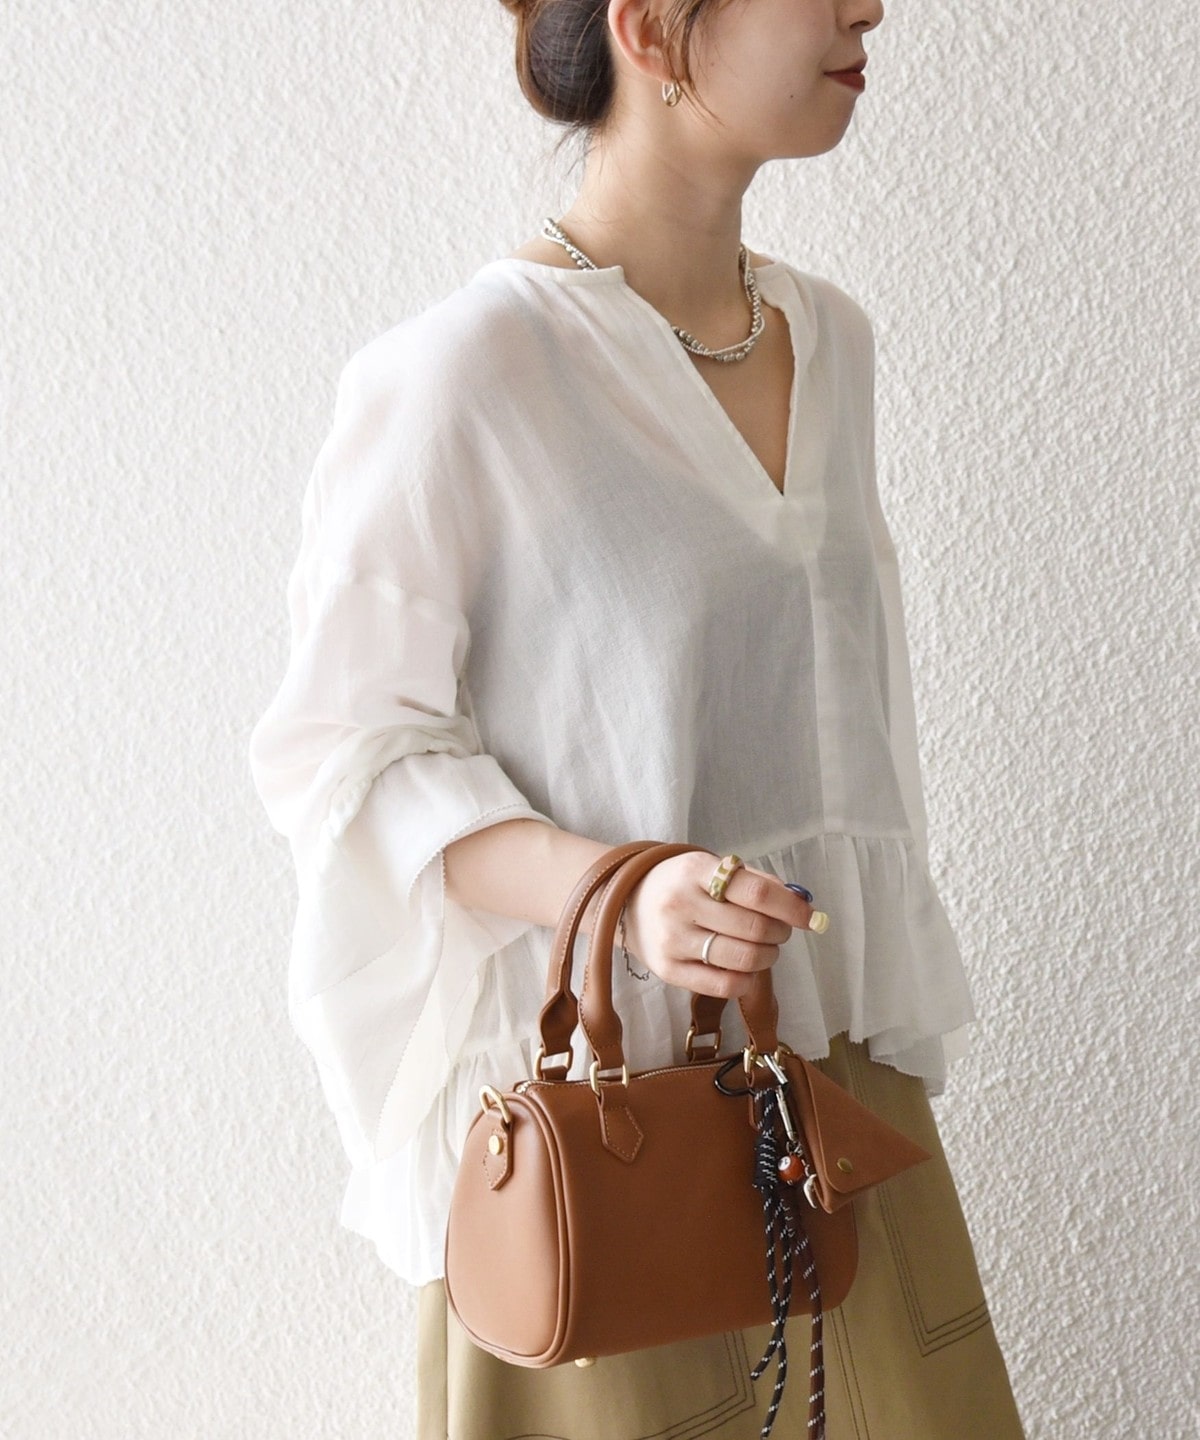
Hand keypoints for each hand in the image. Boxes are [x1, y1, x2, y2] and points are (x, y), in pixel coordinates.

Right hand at [619, 851, 821, 999]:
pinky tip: (748, 970)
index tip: (809, 917)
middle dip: (780, 932)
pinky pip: (724, 985)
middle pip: (754, 928)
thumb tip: (799, 903)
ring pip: (743, 958)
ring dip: (768, 956)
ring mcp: (673, 940)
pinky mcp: (669, 970)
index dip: (791, 907)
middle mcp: (681, 904)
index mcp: (695, 871)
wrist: (627, 902)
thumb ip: (755, 882)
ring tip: (764, 948)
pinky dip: (748, 980)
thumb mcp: (712, 868)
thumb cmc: (682, 884)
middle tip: (780, 931)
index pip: (756, 892)